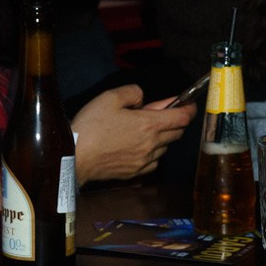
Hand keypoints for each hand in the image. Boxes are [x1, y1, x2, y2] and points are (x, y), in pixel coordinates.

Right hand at [72, 84, 193, 182]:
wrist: (76, 157)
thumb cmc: (91, 127)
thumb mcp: (110, 98)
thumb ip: (133, 93)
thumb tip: (142, 100)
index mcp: (149, 124)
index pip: (182, 117)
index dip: (189, 109)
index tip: (189, 104)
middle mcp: (152, 144)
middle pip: (177, 133)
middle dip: (175, 121)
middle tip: (157, 114)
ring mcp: (145, 161)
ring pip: (165, 148)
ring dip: (162, 137)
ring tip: (142, 130)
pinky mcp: (136, 172)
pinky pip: (154, 162)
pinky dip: (153, 153)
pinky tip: (139, 147)